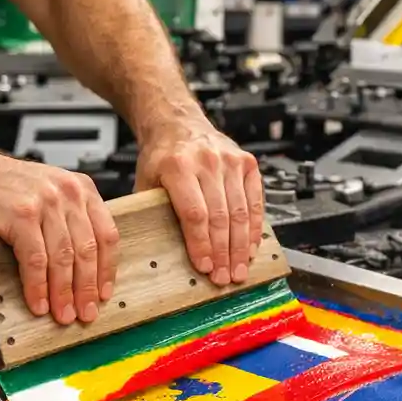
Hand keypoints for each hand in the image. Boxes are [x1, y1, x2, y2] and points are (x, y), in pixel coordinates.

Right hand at [0, 151, 119, 325]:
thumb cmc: (1, 187)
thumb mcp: (47, 194)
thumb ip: (68, 221)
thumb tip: (82, 269)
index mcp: (80, 189)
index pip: (106, 235)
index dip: (107, 270)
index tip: (103, 293)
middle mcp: (67, 193)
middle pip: (87, 250)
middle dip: (87, 288)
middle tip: (86, 312)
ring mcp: (45, 203)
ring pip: (63, 258)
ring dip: (64, 293)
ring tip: (63, 313)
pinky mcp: (20, 215)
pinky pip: (35, 260)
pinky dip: (38, 286)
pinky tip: (38, 302)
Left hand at [135, 113, 262, 285]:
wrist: (178, 123)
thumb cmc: (162, 155)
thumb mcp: (146, 180)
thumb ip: (151, 212)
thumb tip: (154, 250)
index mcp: (178, 166)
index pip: (194, 214)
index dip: (201, 244)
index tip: (205, 267)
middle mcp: (207, 161)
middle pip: (220, 216)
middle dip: (224, 253)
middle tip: (224, 277)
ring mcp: (231, 161)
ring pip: (240, 212)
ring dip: (241, 246)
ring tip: (239, 269)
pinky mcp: (247, 163)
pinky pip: (255, 201)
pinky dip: (254, 228)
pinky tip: (251, 247)